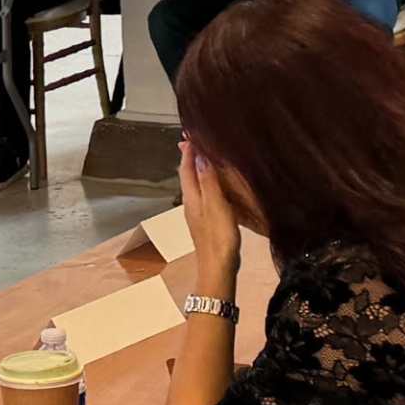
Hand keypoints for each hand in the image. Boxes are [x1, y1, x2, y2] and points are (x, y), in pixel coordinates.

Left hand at [177, 141, 242, 278]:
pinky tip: (214, 185)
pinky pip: (203, 194)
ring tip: (203, 157)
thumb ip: (208, 181)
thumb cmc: (218, 237)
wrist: (218, 270)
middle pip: (187, 175)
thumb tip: (199, 155)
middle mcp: (191, 203)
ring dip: (197, 169)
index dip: (187, 151)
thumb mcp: (216, 206)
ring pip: (194, 185)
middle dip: (189, 157)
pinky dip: (205, 182)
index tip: (189, 133)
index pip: (185, 168)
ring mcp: (197, 214)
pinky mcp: (206, 222)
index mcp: (191, 197)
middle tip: (192, 140)